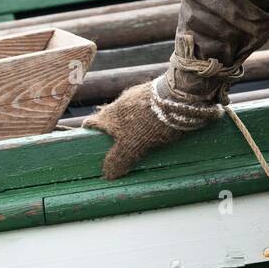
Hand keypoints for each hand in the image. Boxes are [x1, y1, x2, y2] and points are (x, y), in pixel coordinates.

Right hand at [82, 71, 221, 179]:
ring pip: (130, 112)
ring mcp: (138, 95)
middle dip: (114, 130)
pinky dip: (148, 116)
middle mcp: (121, 103)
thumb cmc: (150, 121)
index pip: (92, 122)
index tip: (90, 139)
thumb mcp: (132, 145)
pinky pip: (147, 106)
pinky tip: (159, 125)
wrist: (178, 96)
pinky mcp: (155, 92)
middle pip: (111, 117)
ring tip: (143, 137)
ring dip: (133, 123)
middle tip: (121, 145)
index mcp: (110, 115)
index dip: (90, 130)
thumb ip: (119, 158)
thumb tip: (108, 175)